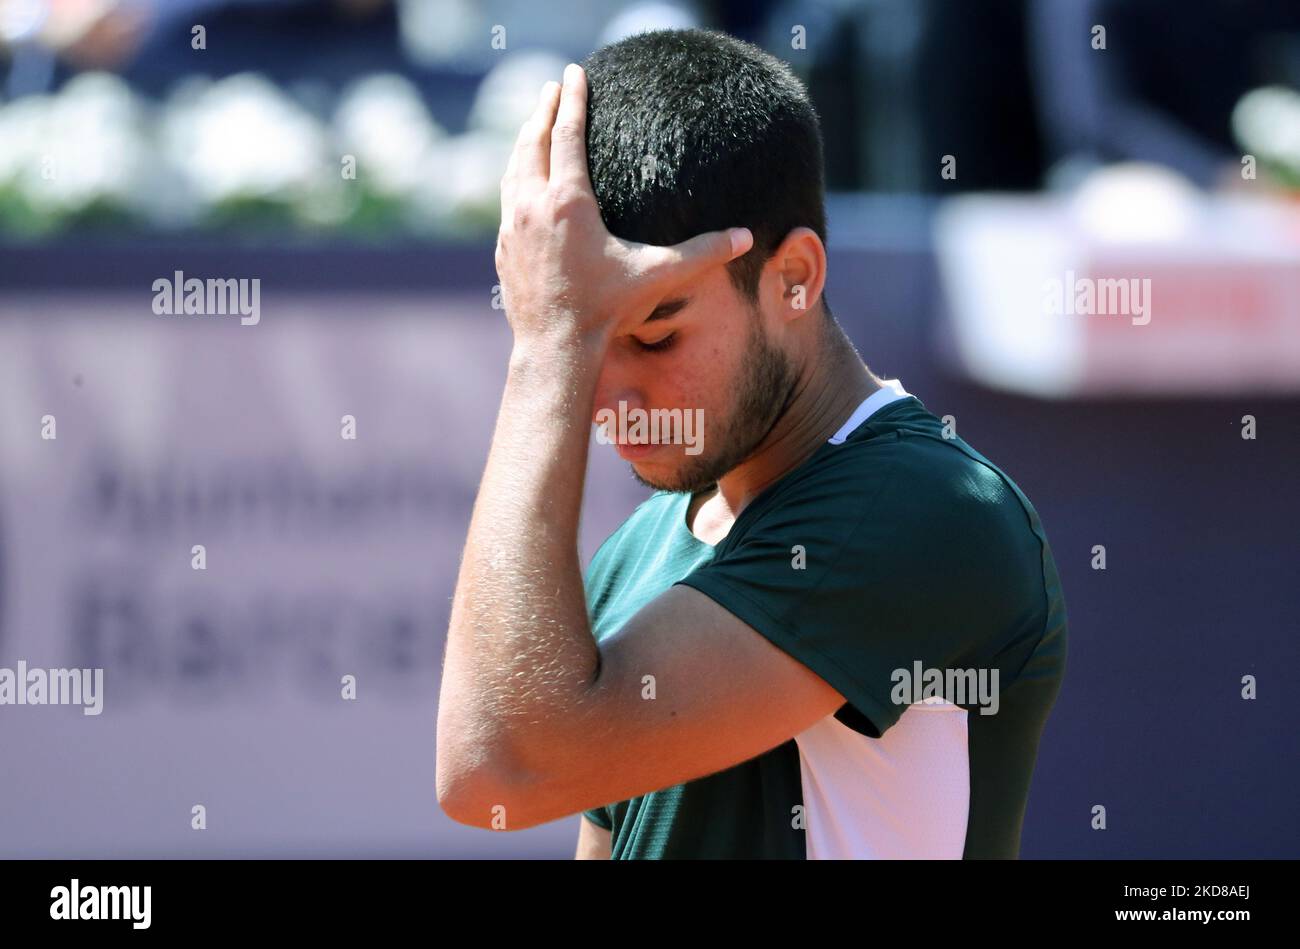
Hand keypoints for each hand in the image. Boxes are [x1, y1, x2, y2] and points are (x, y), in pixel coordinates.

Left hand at [495, 63, 752, 350]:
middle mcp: (534, 206)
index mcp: (569, 201)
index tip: (574, 73)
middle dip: (544, 110)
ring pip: (514, 168)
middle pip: (533, 142)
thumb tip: (746, 237)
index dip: (574, 100)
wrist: (555, 349)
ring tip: (534, 125)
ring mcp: (514, 227)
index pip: (568, 135)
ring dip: (525, 141)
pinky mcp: (504, 248)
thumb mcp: (658, 275)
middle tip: (553, 87)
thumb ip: (702, 252)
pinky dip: (515, 178)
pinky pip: (507, 200)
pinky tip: (521, 182)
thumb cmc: (606, 311)